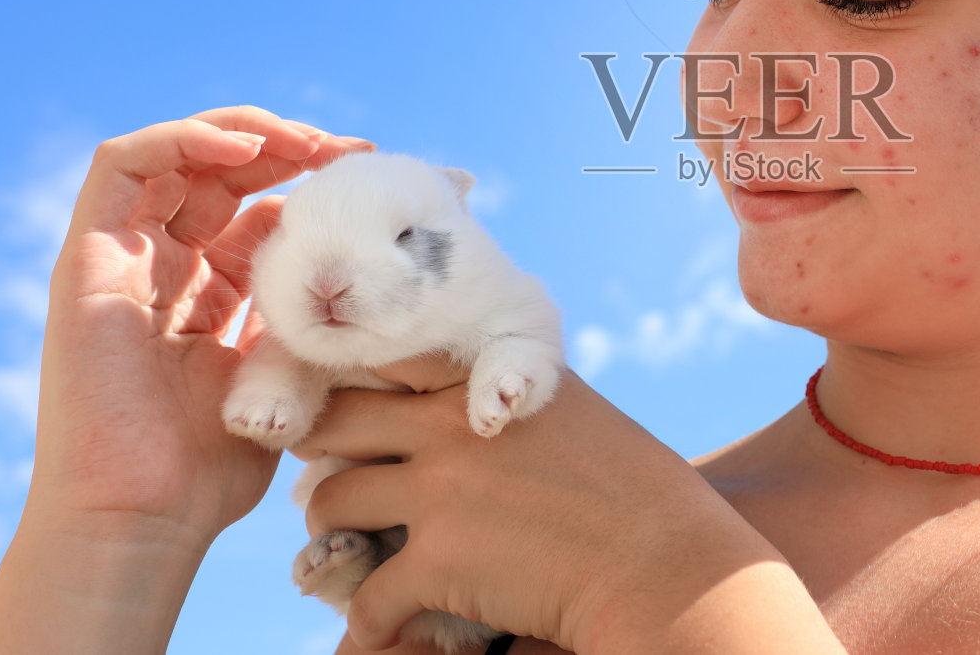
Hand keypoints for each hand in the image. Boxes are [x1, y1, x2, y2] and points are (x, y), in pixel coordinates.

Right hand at [31, 106, 372, 542]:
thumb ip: (305, 322)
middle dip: (290, 151)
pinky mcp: (86, 256)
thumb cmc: (211, 470)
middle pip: (224, 178)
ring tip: (306, 143)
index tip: (375, 182)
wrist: (145, 515)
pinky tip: (247, 153)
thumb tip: (366, 285)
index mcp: (208, 296)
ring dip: (246, 135)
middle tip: (348, 151)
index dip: (315, 189)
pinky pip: (122, 166)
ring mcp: (123, 259)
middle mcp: (163, 269)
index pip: (260, 213)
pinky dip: (182, 140)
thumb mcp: (284, 373)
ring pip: (177, 157)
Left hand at [297, 360, 823, 654]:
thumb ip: (508, 396)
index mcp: (483, 381)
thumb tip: (468, 406)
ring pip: (331, 502)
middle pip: (337, 423)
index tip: (340, 397)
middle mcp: (448, 428)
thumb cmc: (632, 489)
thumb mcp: (569, 412)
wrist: (660, 561)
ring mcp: (437, 493)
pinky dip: (367, 620)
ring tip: (345, 548)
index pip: (386, 352)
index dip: (350, 373)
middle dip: (319, 450)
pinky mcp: (436, 563)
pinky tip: (379, 628)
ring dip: (330, 530)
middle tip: (324, 473)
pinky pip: (366, 595)